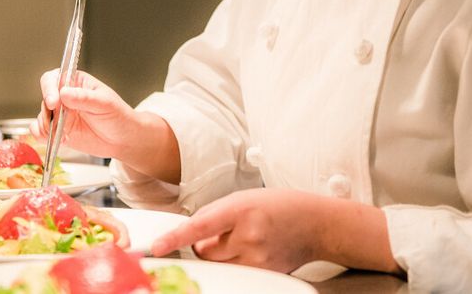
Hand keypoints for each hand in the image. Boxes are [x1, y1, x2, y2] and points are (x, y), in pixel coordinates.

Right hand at [31, 69, 180, 182]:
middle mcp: (65, 97)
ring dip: (47, 126)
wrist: (122, 140)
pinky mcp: (58, 131)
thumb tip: (64, 93)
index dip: (49, 88)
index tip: (54, 102)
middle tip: (58, 123)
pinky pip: (40, 131)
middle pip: (44, 97)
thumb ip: (85, 98)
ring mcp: (60, 114)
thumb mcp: (105, 104)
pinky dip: (43, 136)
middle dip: (48, 111)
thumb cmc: (118, 116)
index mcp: (76, 82)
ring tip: (63, 133)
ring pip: (41, 116)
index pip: (54, 78)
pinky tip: (58, 139)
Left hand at [151, 188, 318, 272]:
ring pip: (217, 264)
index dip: (175, 238)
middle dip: (205, 243)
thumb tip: (191, 231)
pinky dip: (235, 263)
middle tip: (225, 231)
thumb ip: (217, 213)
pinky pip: (234, 272)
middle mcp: (248, 236)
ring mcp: (257, 259)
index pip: (200, 227)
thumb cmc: (278, 205)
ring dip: (219, 254)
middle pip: (204, 250)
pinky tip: (252, 249)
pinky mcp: (264, 275)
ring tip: (241, 239)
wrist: (314, 223)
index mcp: (241, 209)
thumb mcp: (244, 197)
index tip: (156, 247)